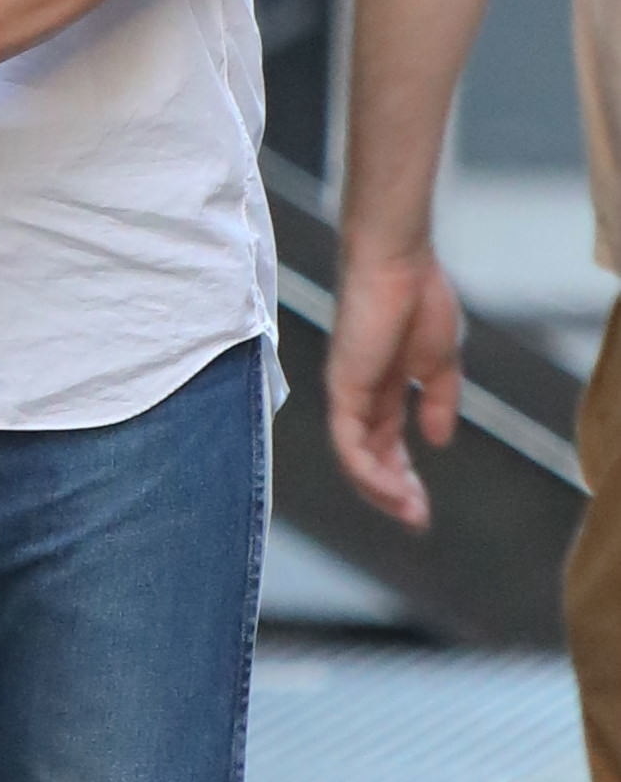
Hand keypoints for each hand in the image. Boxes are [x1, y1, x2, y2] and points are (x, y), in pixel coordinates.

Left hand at [326, 244, 462, 527]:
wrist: (397, 262)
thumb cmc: (417, 297)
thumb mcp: (439, 362)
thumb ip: (438, 401)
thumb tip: (438, 441)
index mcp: (381, 389)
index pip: (384, 446)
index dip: (401, 478)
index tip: (421, 508)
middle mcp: (358, 397)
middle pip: (368, 459)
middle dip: (391, 493)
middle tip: (416, 520)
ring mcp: (347, 394)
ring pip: (355, 459)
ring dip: (382, 490)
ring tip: (410, 512)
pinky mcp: (342, 388)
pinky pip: (349, 443)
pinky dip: (368, 470)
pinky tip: (392, 487)